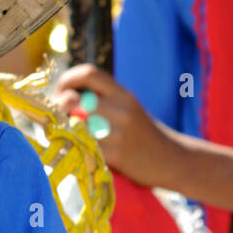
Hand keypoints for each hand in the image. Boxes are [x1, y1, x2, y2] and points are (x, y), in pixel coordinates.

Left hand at [53, 64, 182, 189]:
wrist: (172, 159)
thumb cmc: (143, 133)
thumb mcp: (127, 107)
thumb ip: (101, 98)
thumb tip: (64, 96)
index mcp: (123, 94)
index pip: (90, 73)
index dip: (68, 79)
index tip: (61, 91)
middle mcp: (122, 109)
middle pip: (74, 101)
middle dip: (60, 108)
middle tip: (61, 116)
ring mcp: (119, 133)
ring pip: (76, 125)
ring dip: (66, 129)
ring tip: (69, 134)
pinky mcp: (117, 155)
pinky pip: (85, 148)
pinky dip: (77, 148)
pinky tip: (79, 150)